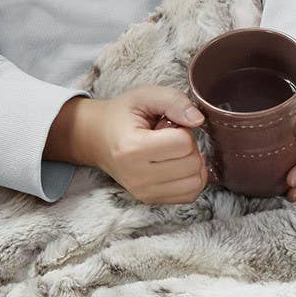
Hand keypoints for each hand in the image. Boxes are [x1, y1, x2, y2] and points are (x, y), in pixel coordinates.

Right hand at [44, 86, 208, 204]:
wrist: (97, 139)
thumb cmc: (122, 116)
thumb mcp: (144, 96)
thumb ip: (174, 100)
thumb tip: (198, 120)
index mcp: (133, 148)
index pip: (185, 143)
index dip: (183, 129)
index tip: (166, 126)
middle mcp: (137, 176)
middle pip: (193, 164)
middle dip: (189, 146)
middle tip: (169, 139)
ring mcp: (144, 192)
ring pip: (196, 182)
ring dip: (192, 164)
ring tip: (172, 153)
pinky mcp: (151, 200)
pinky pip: (190, 195)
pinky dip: (190, 178)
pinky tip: (176, 166)